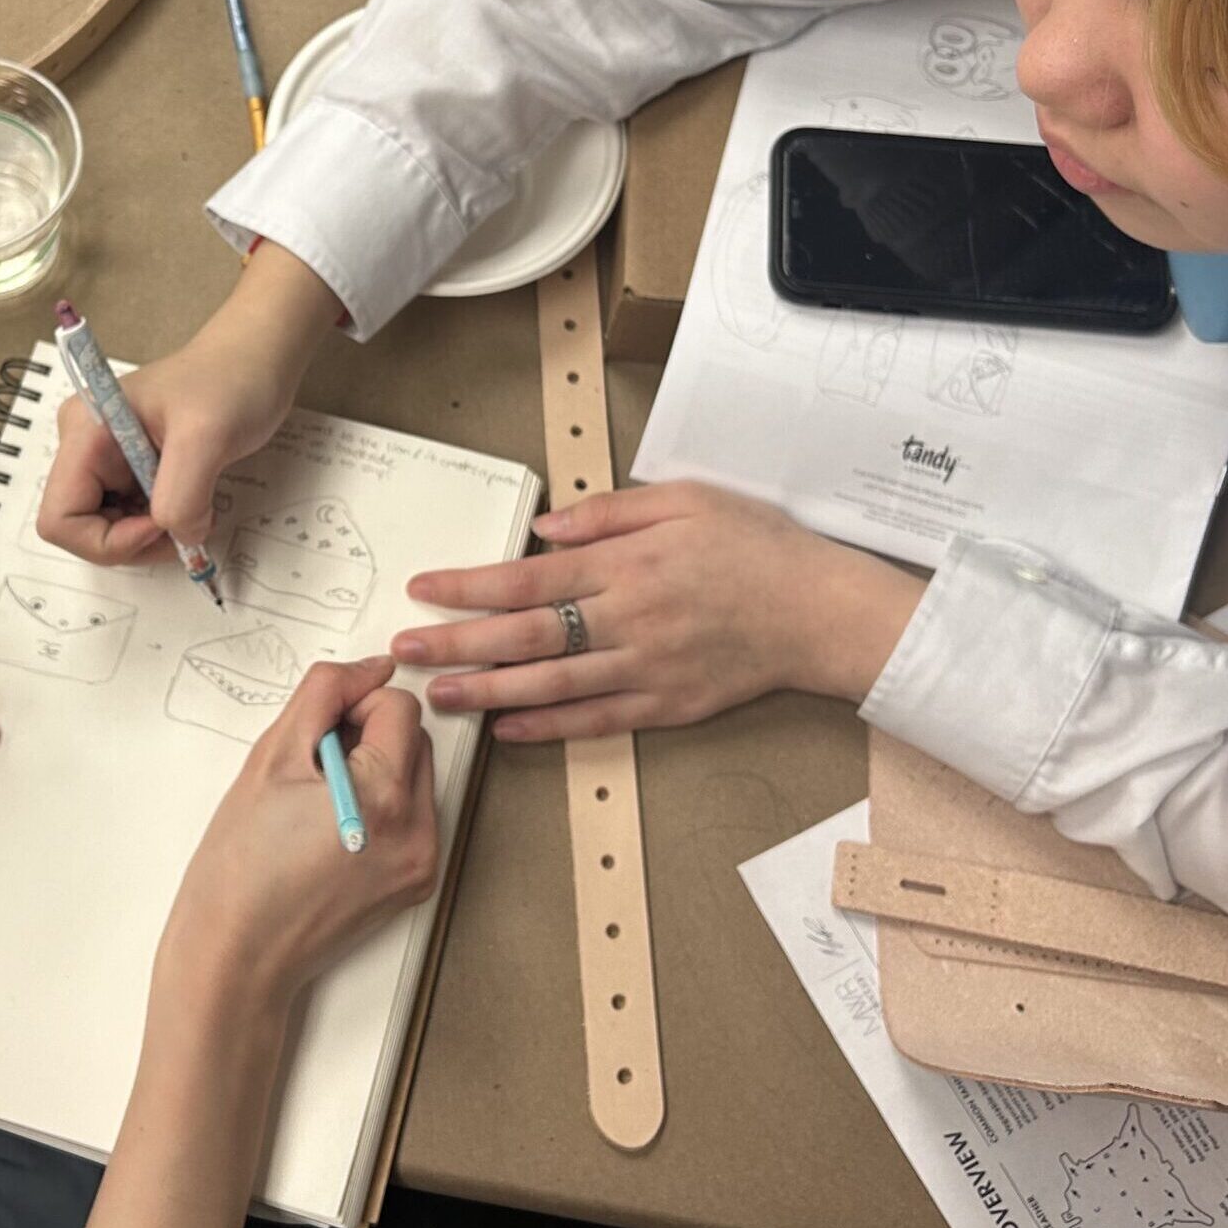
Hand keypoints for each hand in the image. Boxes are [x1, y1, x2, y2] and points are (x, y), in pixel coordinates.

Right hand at [37, 245, 340, 563]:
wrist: (256, 358)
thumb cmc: (231, 378)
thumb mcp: (208, 437)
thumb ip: (183, 496)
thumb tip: (178, 537)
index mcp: (85, 433)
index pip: (60, 519)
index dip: (107, 539)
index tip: (159, 526)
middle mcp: (86, 448)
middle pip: (82, 530)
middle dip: (132, 542)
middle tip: (184, 526)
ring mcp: (108, 461)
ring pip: (108, 530)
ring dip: (151, 537)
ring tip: (194, 508)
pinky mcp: (132, 471)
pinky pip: (132, 519)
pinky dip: (163, 525)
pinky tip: (192, 501)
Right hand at [156, 658, 439, 1010]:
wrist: (237, 954)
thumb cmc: (241, 864)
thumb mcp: (272, 756)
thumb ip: (325, 694)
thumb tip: (372, 666)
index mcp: (387, 794)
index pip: (400, 706)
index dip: (352, 708)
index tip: (314, 740)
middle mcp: (419, 831)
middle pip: (414, 740)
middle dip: (367, 739)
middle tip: (310, 774)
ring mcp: (422, 862)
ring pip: (414, 777)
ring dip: (375, 772)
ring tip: (318, 808)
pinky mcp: (415, 884)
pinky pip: (411, 817)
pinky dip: (379, 810)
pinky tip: (331, 834)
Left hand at [391, 482, 924, 742]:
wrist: (822, 610)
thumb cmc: (757, 547)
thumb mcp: (686, 500)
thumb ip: (609, 514)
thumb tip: (544, 529)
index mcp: (628, 564)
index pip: (530, 577)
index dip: (470, 587)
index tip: (424, 588)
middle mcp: (630, 619)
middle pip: (526, 635)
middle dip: (459, 643)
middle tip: (405, 650)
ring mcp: (647, 668)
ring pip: (552, 684)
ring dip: (488, 691)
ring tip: (438, 696)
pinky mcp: (667, 705)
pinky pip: (596, 719)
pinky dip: (548, 726)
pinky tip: (507, 727)